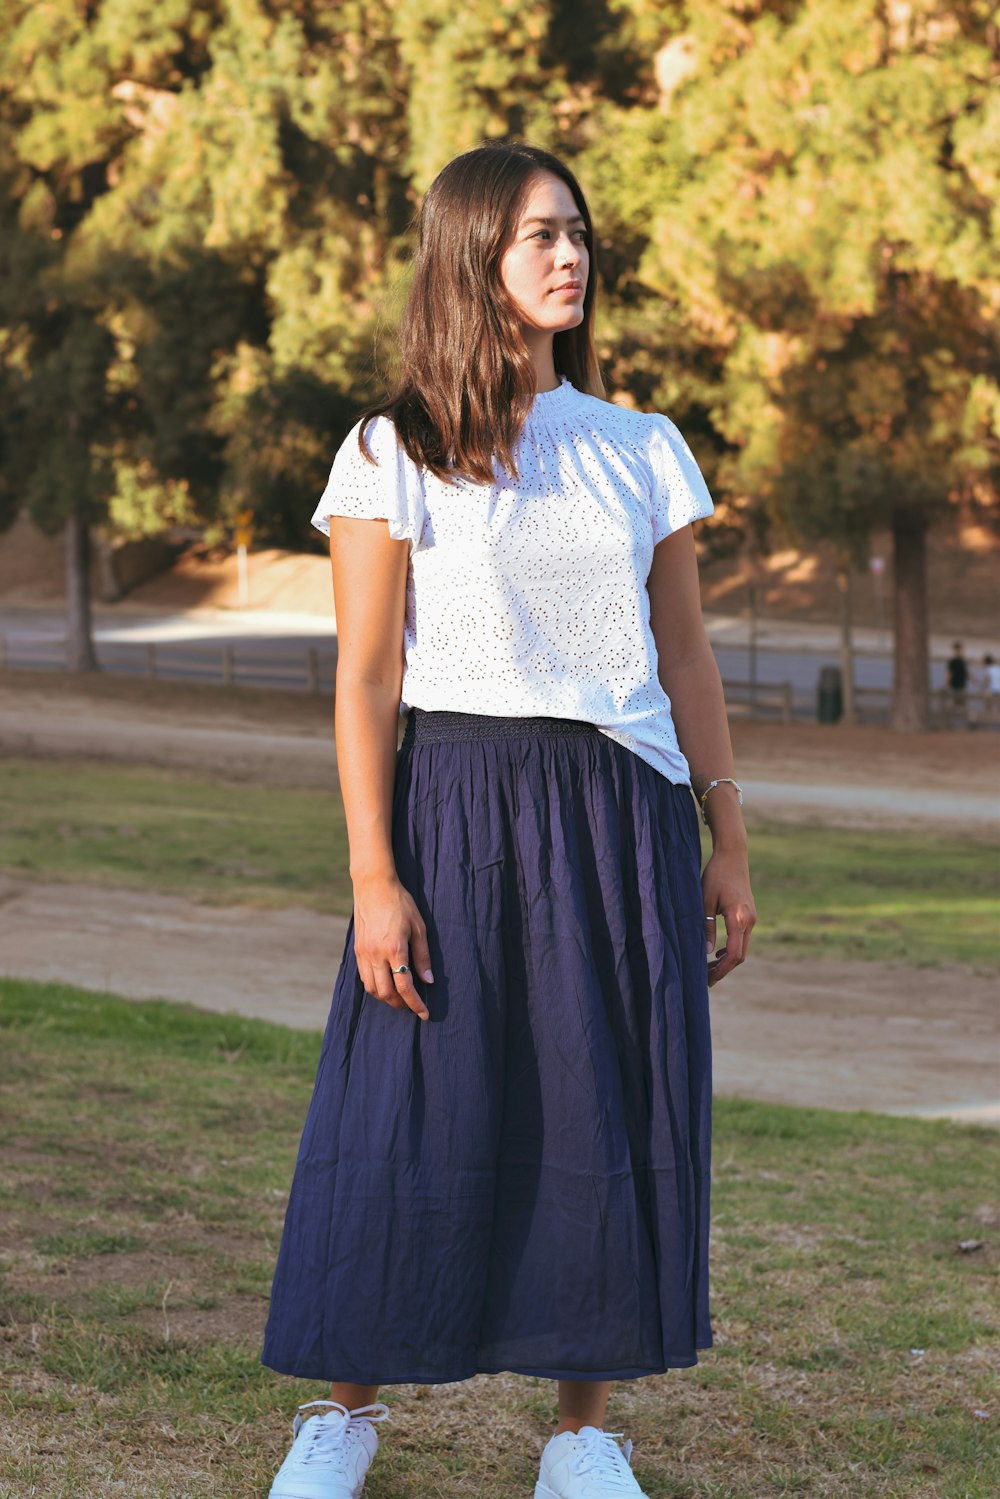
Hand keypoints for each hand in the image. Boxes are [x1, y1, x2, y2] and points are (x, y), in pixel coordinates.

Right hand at [352, 873, 433, 1019]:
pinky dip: (374, 987)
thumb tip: (429, 981)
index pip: (405, 986)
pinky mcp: (357, 950)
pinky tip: (385, 984)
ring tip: (399, 998)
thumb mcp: (419, 927)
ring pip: (372, 988)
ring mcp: (364, 953)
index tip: (424, 1013)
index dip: (415, 1003)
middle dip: (400, 1004)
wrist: (373, 886)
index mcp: (395, 949)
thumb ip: (423, 956)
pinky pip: (364, 977)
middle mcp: (376, 954)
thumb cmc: (400, 903)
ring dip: (386, 998)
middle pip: (386, 993)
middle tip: (412, 1006)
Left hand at [702, 847, 755, 987]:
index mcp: (739, 919)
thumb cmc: (716, 875)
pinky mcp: (750, 915)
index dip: (721, 970)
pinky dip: (732, 949)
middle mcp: (750, 921)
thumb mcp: (705, 900)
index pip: (733, 954)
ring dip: (727, 961)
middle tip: (705, 980)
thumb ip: (706, 926)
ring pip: (742, 948)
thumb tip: (707, 952)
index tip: (708, 980)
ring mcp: (752, 918)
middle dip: (723, 970)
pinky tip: (718, 953)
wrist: (733, 855)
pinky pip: (743, 939)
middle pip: (740, 956)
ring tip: (708, 968)